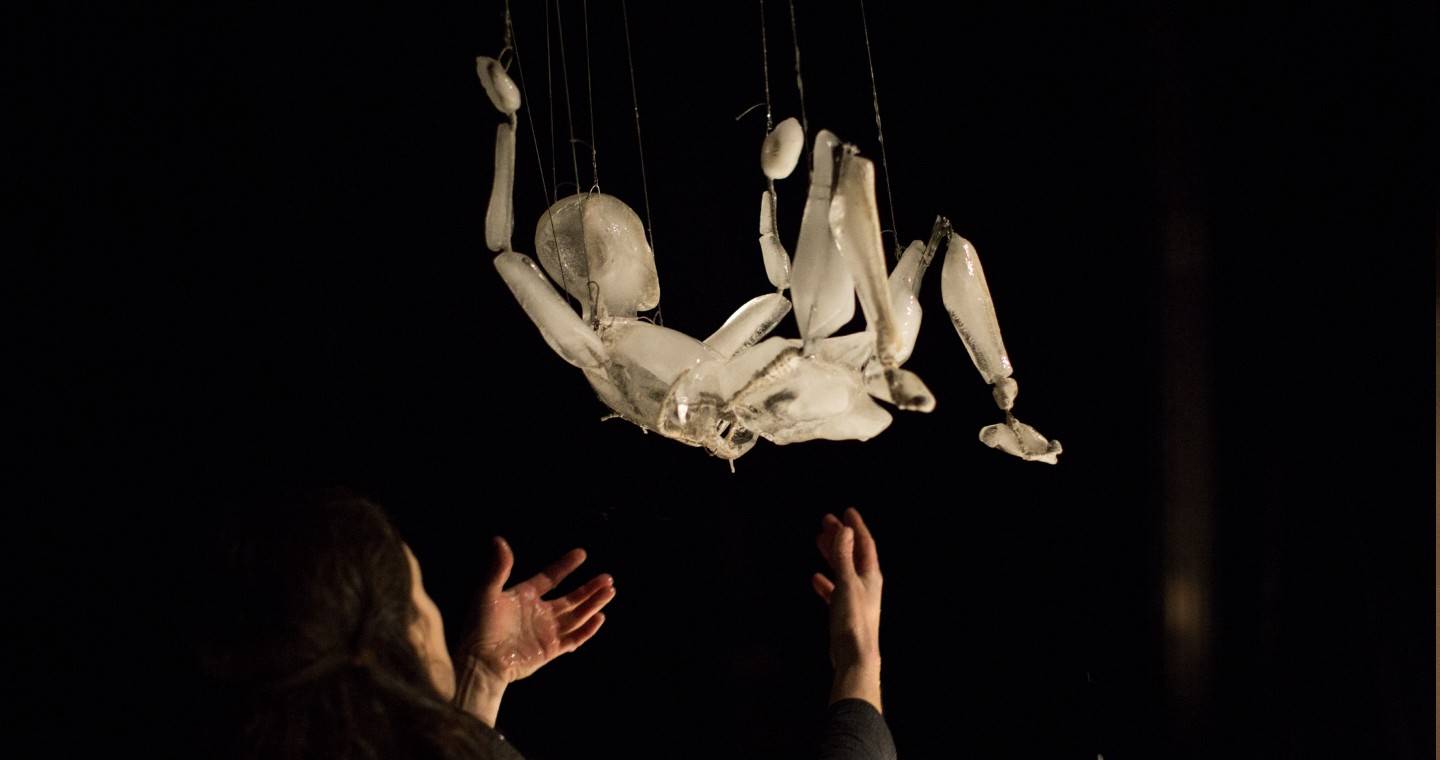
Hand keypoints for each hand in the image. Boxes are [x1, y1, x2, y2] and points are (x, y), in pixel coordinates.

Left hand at [456, 537, 613, 724]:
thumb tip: (498, 540)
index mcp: (525, 596)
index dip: (565, 566)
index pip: (550, 578)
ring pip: (577, 616)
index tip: (581, 554)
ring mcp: (546, 632)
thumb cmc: (480, 627)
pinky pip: (574, 638)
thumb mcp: (487, 592)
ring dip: (593, 604)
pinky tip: (599, 617)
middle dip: (590, 588)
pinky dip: (587, 629)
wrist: (480, 662)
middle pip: (571, 598)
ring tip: (610, 591)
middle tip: (607, 578)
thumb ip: (498, 568)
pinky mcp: (550, 650)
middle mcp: (539, 613)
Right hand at [811, 508, 882, 711]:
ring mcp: (856, 598)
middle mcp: (866, 584)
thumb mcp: (847, 583)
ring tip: (818, 541)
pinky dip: (826, 582)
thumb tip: (844, 530)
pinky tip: (815, 578)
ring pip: (842, 569)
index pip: (865, 543)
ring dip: (832, 555)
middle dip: (840, 537)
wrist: (854, 656)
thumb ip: (843, 556)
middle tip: (826, 521)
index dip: (856, 526)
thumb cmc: (853, 618)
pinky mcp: (845, 612)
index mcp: (870, 575)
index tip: (846, 511)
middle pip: (852, 554)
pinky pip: (834, 590)